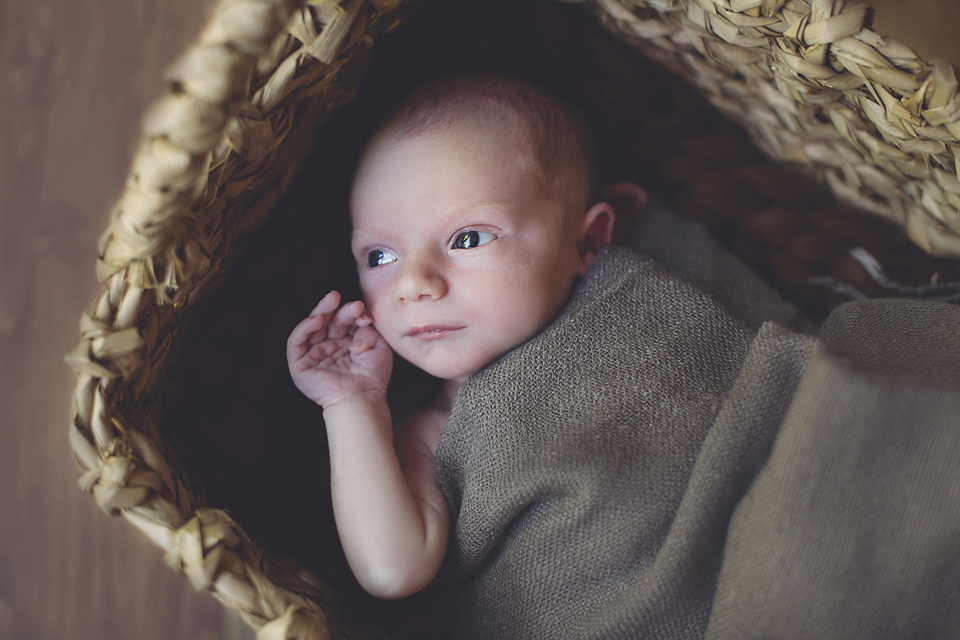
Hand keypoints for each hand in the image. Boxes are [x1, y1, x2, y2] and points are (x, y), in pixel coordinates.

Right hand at [286, 291, 392, 408]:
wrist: (363, 398)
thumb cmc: (373, 377)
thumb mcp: (378, 345)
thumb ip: (368, 329)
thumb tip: (359, 320)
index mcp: (346, 343)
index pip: (344, 321)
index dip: (352, 313)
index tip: (363, 310)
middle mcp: (329, 348)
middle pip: (327, 321)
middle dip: (335, 308)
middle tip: (341, 297)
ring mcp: (314, 356)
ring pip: (311, 327)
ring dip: (320, 312)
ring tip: (331, 302)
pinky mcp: (300, 365)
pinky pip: (296, 342)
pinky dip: (304, 328)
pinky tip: (317, 320)